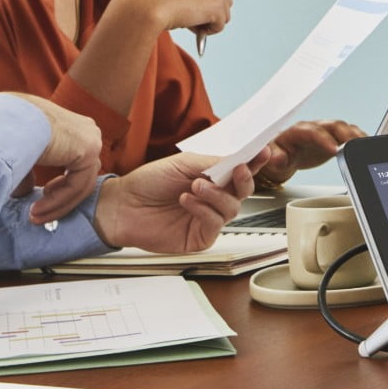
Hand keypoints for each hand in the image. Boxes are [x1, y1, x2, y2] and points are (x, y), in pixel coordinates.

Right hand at [10, 94, 101, 223]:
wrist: (2, 121)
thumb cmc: (3, 131)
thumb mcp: (19, 153)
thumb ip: (27, 172)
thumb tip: (25, 193)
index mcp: (72, 128)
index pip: (76, 166)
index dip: (59, 190)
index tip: (37, 205)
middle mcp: (86, 130)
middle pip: (81, 176)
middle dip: (59, 199)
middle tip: (36, 214)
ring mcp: (91, 138)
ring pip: (81, 183)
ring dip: (57, 204)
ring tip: (34, 216)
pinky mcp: (88, 149)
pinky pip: (77, 185)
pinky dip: (58, 201)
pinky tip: (37, 210)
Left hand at [93, 152, 257, 252]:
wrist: (122, 206)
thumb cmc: (148, 182)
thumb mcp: (183, 164)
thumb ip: (214, 163)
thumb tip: (241, 160)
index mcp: (212, 177)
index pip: (240, 170)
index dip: (255, 161)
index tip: (265, 152)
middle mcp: (214, 198)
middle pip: (244, 191)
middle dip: (244, 179)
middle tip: (238, 170)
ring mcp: (208, 218)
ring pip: (232, 208)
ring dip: (216, 195)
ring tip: (196, 186)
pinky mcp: (200, 237)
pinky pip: (215, 224)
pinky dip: (204, 210)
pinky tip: (188, 201)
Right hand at [118, 0, 231, 36]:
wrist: (147, 3)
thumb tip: (192, 2)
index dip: (207, 0)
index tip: (196, 8)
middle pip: (224, 1)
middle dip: (210, 12)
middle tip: (191, 19)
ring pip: (223, 15)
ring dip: (207, 22)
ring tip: (186, 21)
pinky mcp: (219, 8)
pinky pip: (219, 27)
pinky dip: (206, 31)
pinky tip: (190, 25)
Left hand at [256, 119, 368, 188]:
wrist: (279, 158)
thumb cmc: (274, 155)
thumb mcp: (269, 158)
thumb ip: (273, 156)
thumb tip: (278, 158)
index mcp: (297, 131)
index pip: (313, 131)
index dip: (324, 139)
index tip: (334, 149)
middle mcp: (313, 128)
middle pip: (332, 125)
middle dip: (345, 134)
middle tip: (355, 146)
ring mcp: (324, 133)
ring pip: (343, 128)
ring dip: (355, 135)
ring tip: (365, 145)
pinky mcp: (333, 140)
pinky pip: (348, 135)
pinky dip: (358, 139)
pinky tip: (366, 146)